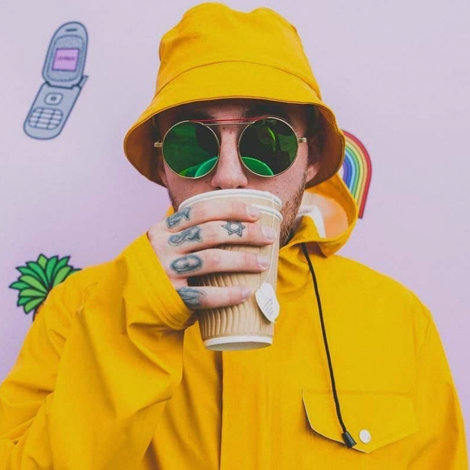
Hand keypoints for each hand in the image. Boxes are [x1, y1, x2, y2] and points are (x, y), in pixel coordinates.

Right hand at [147, 201, 275, 311]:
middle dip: (245, 233)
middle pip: (211, 232)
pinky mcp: (171, 295)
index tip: (256, 213)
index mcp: (164, 228)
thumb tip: (232, 223)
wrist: (130, 300)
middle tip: (269, 237)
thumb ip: (187, 232)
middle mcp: (163, 246)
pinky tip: (246, 293)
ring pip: (212, 260)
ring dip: (243, 261)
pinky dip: (228, 295)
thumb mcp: (165, 243)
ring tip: (263, 264)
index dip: (231, 209)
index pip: (202, 210)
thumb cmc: (159, 267)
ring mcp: (166, 271)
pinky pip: (204, 295)